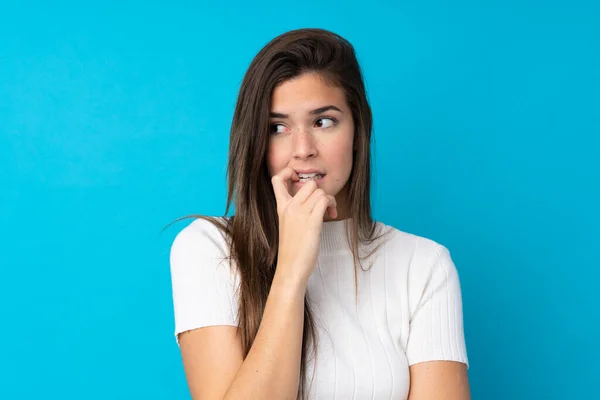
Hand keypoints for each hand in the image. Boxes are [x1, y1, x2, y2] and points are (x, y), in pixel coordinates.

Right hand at [271, 167, 337, 284]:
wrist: (290, 268)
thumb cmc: (292, 250)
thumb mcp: (288, 225)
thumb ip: (296, 211)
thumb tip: (312, 201)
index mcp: (281, 207)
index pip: (277, 179)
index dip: (288, 173)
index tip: (300, 181)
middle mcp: (289, 207)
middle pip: (309, 184)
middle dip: (320, 192)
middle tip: (324, 204)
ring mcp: (300, 213)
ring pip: (320, 191)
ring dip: (329, 199)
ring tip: (329, 211)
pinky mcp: (312, 221)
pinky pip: (324, 200)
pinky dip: (332, 204)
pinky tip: (332, 214)